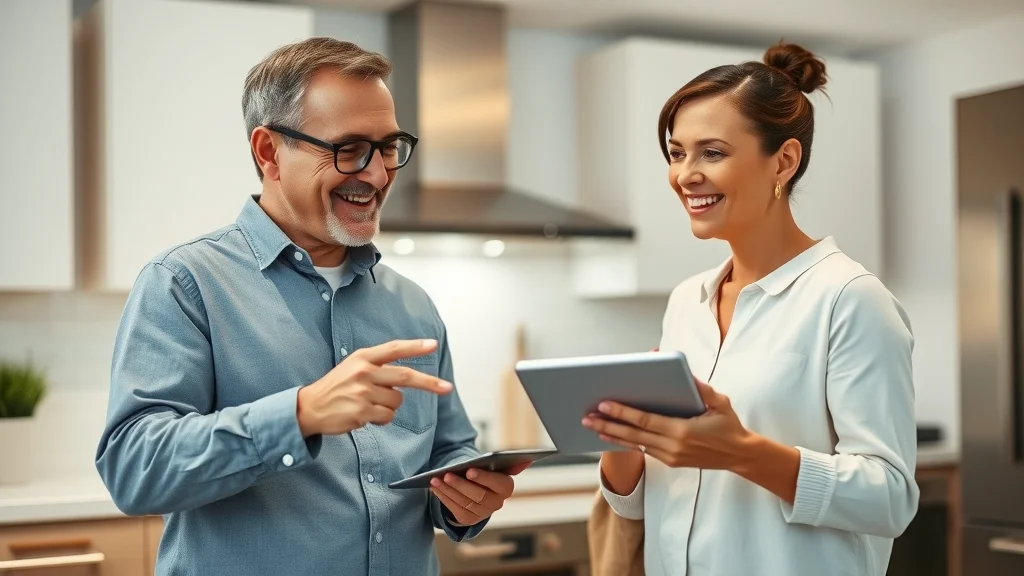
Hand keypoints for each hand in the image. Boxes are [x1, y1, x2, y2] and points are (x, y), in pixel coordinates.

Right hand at [296, 339, 451, 436]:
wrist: (309, 408)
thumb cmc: (336, 388)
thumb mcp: (353, 367)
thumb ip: (377, 367)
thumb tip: (407, 379)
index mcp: (362, 357)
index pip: (393, 349)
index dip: (414, 346)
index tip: (433, 345)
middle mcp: (364, 372)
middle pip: (405, 376)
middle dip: (429, 383)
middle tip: (447, 387)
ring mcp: (362, 392)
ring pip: (397, 401)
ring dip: (389, 406)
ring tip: (368, 405)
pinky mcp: (362, 412)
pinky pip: (387, 416)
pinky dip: (381, 419)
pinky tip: (364, 415)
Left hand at [429, 462, 531, 525]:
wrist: (478, 493)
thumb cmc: (488, 474)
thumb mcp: (498, 468)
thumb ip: (512, 464)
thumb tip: (528, 460)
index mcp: (506, 488)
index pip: (497, 483)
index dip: (483, 478)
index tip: (469, 470)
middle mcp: (496, 503)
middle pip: (477, 495)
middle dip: (460, 484)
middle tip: (446, 475)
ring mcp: (482, 513)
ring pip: (463, 502)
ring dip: (447, 490)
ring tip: (435, 479)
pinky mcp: (468, 520)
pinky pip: (454, 509)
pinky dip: (443, 497)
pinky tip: (435, 488)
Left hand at [583, 380, 752, 470]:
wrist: (739, 455)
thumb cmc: (729, 425)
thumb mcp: (720, 402)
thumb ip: (702, 388)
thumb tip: (684, 372)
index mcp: (683, 431)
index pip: (645, 420)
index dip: (623, 413)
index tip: (604, 404)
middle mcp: (673, 447)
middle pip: (634, 435)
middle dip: (608, 424)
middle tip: (586, 416)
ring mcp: (670, 457)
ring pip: (635, 444)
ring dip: (612, 435)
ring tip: (592, 426)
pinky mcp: (670, 461)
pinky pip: (643, 450)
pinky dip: (626, 442)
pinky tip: (611, 434)